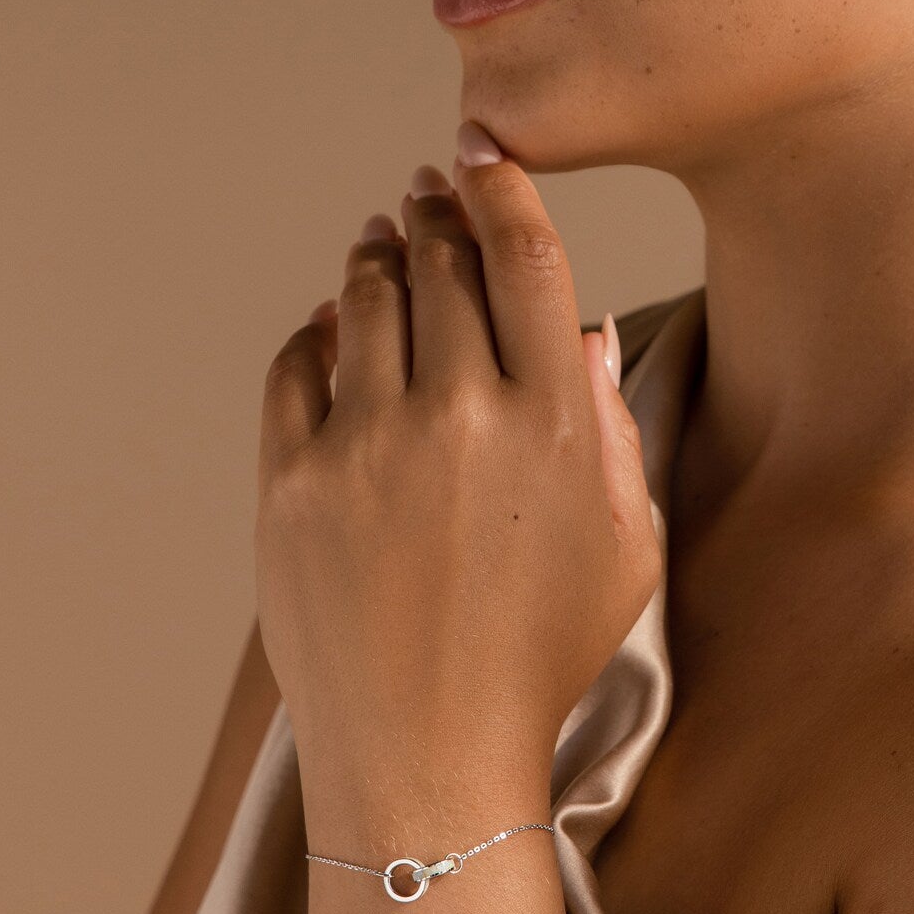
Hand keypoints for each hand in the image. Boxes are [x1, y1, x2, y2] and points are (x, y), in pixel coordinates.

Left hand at [254, 124, 662, 790]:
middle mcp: (458, 415)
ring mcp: (364, 445)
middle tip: (428, 190)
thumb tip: (582, 333)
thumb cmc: (539, 658)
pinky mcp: (288, 482)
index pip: (527, 256)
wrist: (427, 757)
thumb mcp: (624, 549)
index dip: (503, 188)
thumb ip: (611, 429)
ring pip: (362, 298)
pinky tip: (326, 323)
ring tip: (380, 239)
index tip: (485, 156)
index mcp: (553, 423)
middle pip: (441, 263)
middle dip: (436, 212)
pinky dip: (312, 331)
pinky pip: (293, 365)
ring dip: (374, 255)